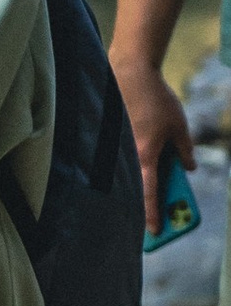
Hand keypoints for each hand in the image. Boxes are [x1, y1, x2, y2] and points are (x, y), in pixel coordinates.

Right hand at [114, 57, 193, 232]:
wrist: (131, 73)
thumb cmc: (156, 99)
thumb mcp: (179, 126)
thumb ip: (185, 150)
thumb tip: (188, 167)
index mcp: (146, 155)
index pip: (149, 193)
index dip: (153, 214)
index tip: (156, 232)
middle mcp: (129, 155)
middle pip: (138, 189)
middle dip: (147, 208)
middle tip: (155, 226)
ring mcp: (120, 147)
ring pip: (130, 176)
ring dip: (140, 190)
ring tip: (151, 202)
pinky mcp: (117, 138)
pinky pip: (126, 161)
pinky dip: (135, 172)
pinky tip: (140, 175)